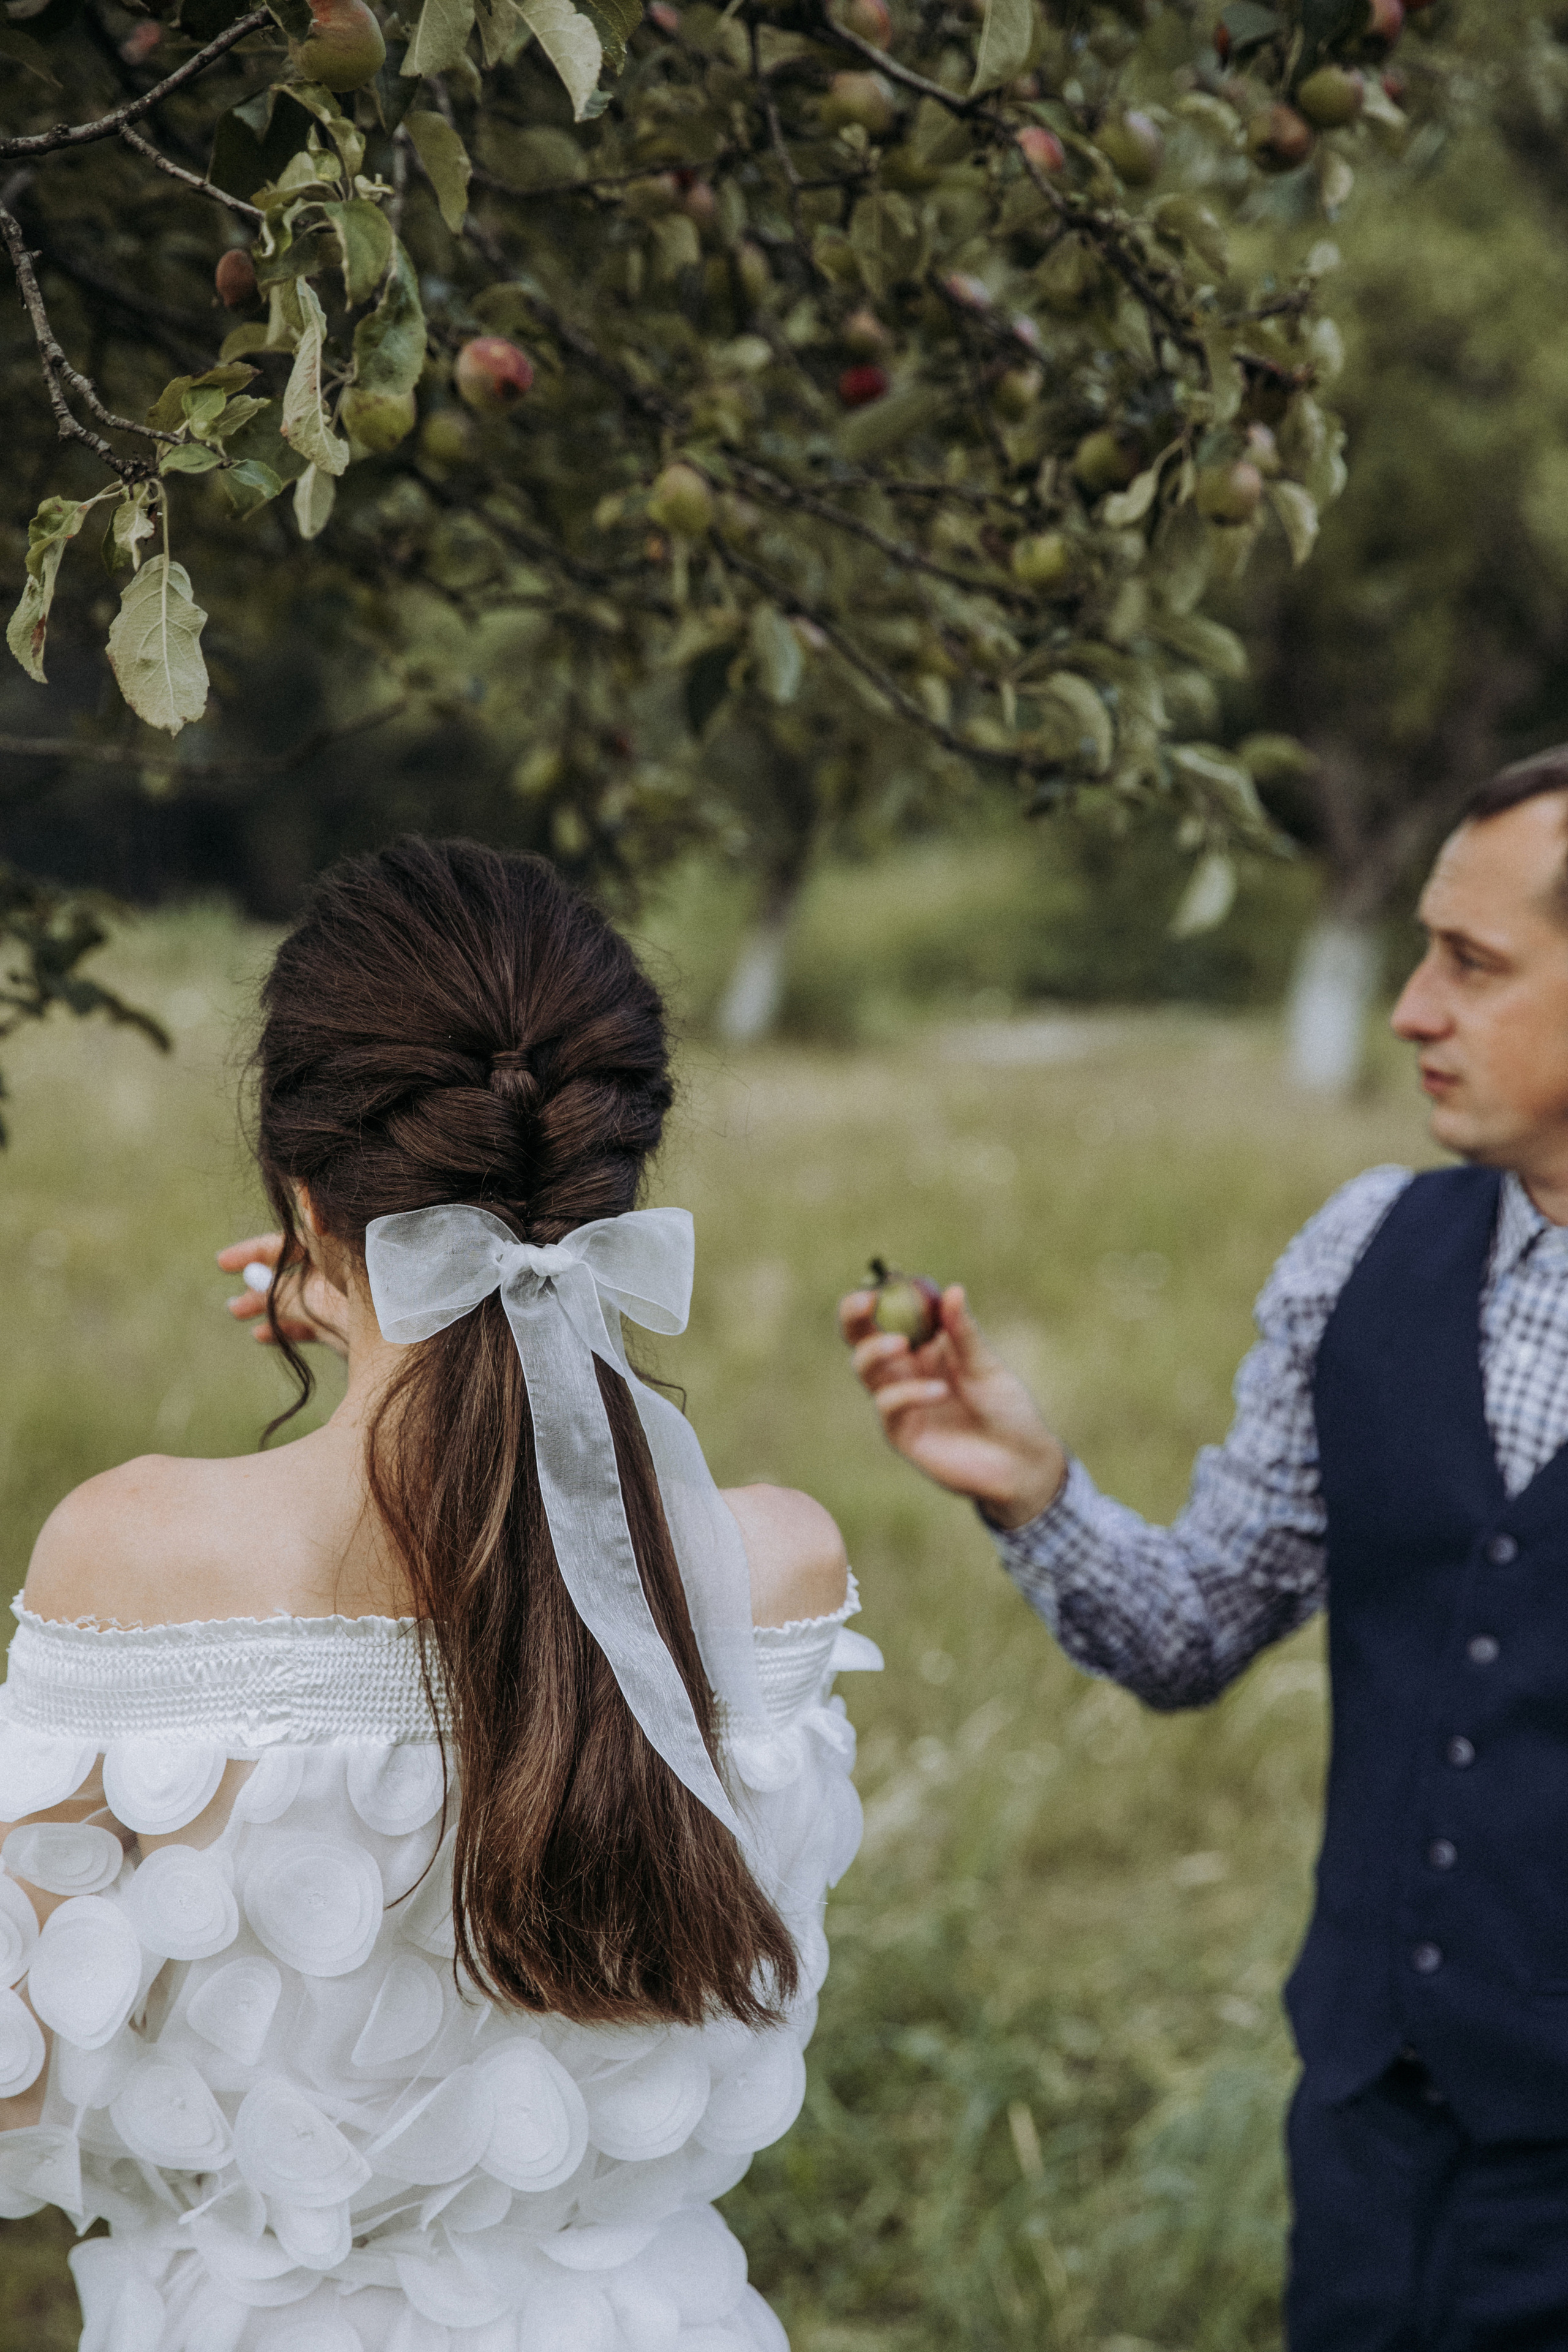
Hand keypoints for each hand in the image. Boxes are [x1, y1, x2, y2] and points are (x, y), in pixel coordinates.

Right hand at [218, 1233, 349, 1359]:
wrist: (398, 1319)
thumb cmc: (360, 1272)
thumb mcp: (319, 1252)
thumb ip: (292, 1251)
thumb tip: (260, 1267)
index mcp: (334, 1243)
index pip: (289, 1243)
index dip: (255, 1251)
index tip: (222, 1263)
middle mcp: (339, 1269)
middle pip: (291, 1274)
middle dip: (258, 1283)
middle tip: (232, 1297)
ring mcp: (342, 1299)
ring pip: (296, 1301)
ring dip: (264, 1305)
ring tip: (236, 1311)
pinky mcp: (345, 1326)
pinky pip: (309, 1325)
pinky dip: (284, 1328)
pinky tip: (260, 1333)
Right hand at [839, 1283, 1066, 1530]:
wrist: (1019, 1462)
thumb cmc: (1006, 1409)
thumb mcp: (987, 1365)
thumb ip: (964, 1333)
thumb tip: (952, 1290)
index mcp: (925, 1346)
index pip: (889, 1314)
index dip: (877, 1297)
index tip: (880, 1284)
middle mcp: (904, 1370)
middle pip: (861, 1338)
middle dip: (854, 1317)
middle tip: (865, 1302)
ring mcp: (899, 1400)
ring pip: (865, 1367)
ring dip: (876, 1350)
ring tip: (904, 1344)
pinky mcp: (900, 1432)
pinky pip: (888, 1404)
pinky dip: (909, 1392)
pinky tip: (940, 1392)